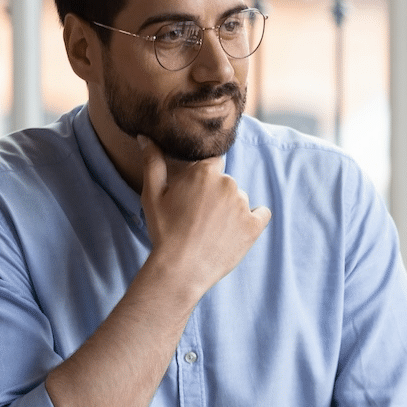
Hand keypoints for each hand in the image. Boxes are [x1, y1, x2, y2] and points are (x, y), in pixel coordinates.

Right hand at [139, 136, 270, 293]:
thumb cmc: (164, 231)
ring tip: (212, 230)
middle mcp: (228, 183)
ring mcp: (243, 204)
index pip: (212, 164)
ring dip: (230, 210)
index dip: (203, 180)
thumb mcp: (152, 194)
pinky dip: (252, 220)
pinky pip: (261, 214)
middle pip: (226, 182)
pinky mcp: (255, 225)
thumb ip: (152, 162)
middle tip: (198, 218)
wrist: (181, 269)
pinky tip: (236, 232)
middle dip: (215, 196)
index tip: (195, 196)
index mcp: (205, 171)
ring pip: (240, 199)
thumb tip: (145, 137)